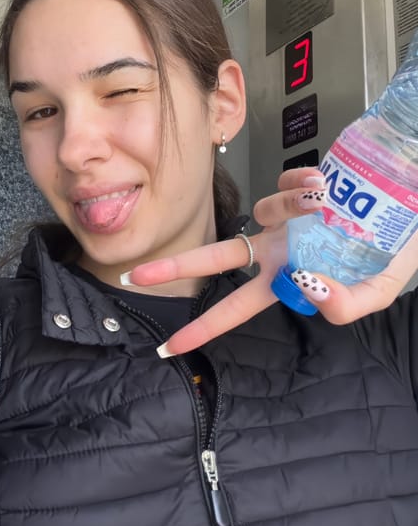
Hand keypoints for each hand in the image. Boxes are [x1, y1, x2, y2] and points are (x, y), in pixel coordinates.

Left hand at [126, 168, 417, 355]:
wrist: (413, 203)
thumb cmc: (395, 251)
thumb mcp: (378, 291)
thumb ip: (347, 304)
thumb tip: (305, 288)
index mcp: (290, 276)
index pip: (238, 306)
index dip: (206, 326)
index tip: (169, 346)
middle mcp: (280, 246)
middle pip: (219, 257)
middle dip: (177, 267)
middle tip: (135, 275)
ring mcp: (286, 214)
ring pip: (264, 209)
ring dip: (290, 206)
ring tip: (327, 203)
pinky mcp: (298, 182)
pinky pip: (286, 179)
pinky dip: (303, 181)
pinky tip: (325, 185)